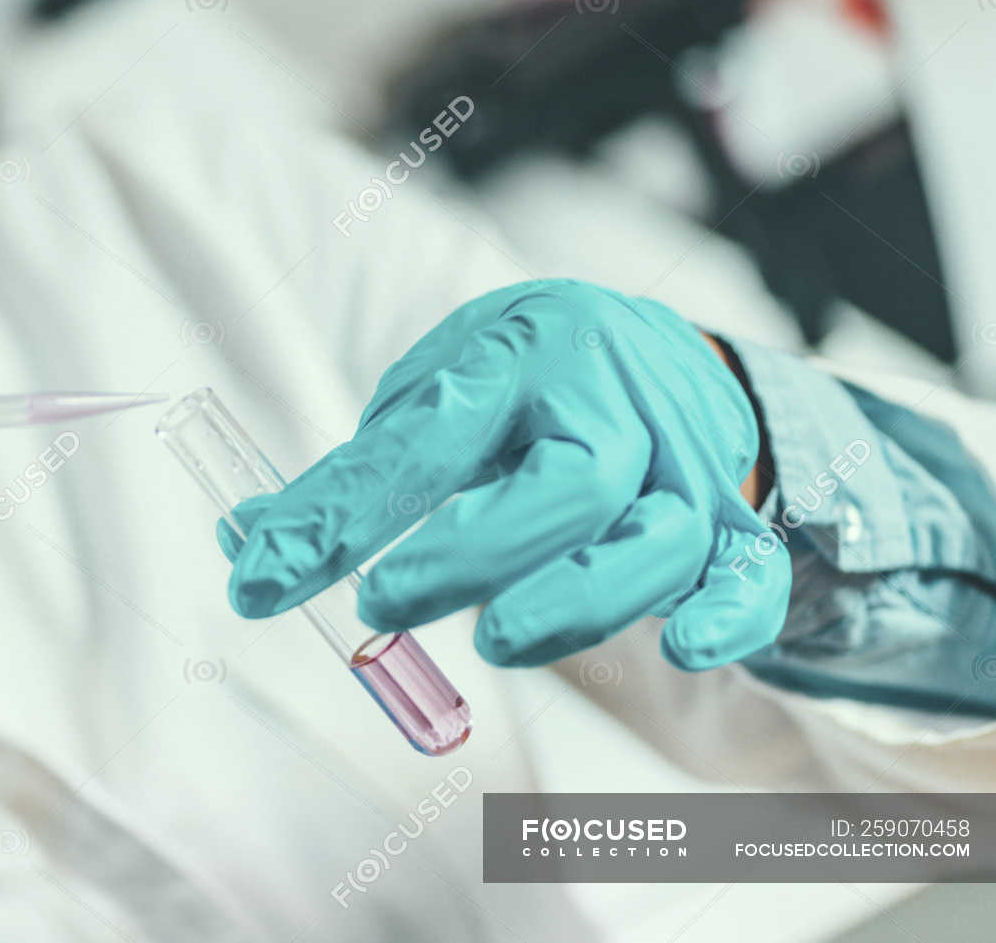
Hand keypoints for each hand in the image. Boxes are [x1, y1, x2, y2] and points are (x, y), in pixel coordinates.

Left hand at [223, 279, 785, 670]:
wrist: (646, 347)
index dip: (338, 515)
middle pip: (568, 484)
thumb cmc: (519, 383)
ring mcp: (679, 462)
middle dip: (472, 553)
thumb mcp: (432, 393)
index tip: (259, 579)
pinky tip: (686, 649)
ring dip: (579, 600)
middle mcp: (606, 403)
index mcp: (514, 357)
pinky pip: (750, 569)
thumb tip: (245, 545)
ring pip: (658, 539)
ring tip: (497, 641)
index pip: (423, 440)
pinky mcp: (730, 517)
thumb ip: (356, 474)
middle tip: (385, 602)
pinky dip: (728, 613)